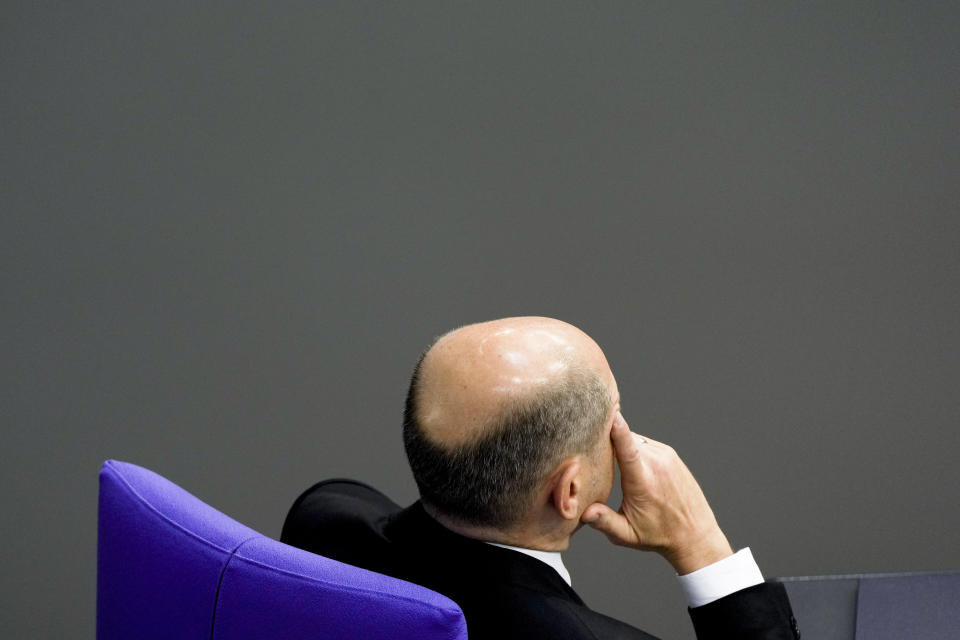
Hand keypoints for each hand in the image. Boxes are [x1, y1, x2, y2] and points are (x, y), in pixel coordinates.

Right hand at [581, 412, 732, 574]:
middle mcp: (656, 463)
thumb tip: (584, 514)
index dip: (616, 427)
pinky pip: (645, 442)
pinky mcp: (670, 454)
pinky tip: (629, 464)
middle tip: (592, 452)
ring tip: (611, 462)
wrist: (695, 534)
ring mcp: (666, 456)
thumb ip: (605, 522)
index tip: (606, 410)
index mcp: (643, 481)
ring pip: (634, 439)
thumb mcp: (627, 535)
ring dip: (621, 446)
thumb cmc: (658, 535)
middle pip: (624, 439)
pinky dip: (634, 448)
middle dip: (607, 440)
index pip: (627, 447)